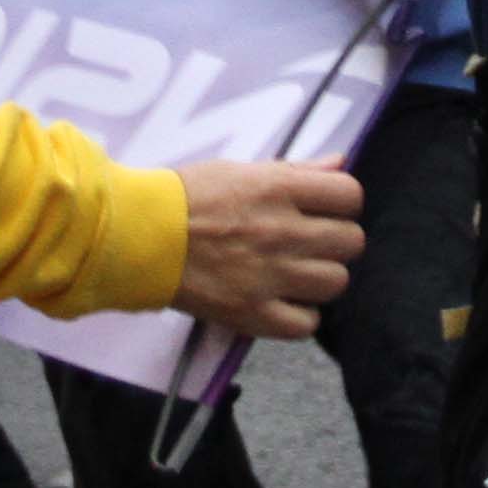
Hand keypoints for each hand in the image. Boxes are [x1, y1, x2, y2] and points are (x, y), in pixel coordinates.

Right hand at [169, 158, 360, 342]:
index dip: (342, 203)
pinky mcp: (253, 313)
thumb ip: (297, 170)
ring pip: (335, 282)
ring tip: (295, 274)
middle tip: (310, 243)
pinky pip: (306, 324)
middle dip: (335, 241)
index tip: (325, 210)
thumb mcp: (241, 170)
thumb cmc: (185, 196)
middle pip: (351, 241)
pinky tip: (282, 302)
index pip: (350, 194)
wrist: (137, 236)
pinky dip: (300, 316)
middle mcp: (283, 231)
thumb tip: (341, 163)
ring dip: (319, 278)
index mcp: (279, 189)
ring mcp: (270, 276)